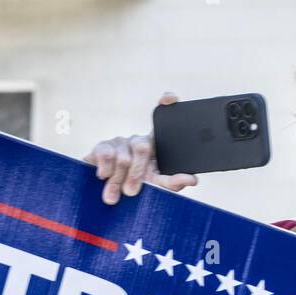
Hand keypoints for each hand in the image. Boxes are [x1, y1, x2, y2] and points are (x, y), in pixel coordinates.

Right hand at [82, 92, 198, 204]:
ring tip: (116, 195)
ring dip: (119, 180)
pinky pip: (106, 155)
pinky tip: (104, 176)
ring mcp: (120, 142)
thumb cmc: (138, 187)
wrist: (107, 192)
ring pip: (123, 158)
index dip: (166, 104)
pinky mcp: (102, 146)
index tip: (169, 99)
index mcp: (156, 146)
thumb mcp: (156, 185)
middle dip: (137, 173)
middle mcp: (139, 140)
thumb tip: (192, 179)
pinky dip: (106, 170)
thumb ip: (173, 182)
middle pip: (142, 148)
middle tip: (132, 193)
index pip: (162, 119)